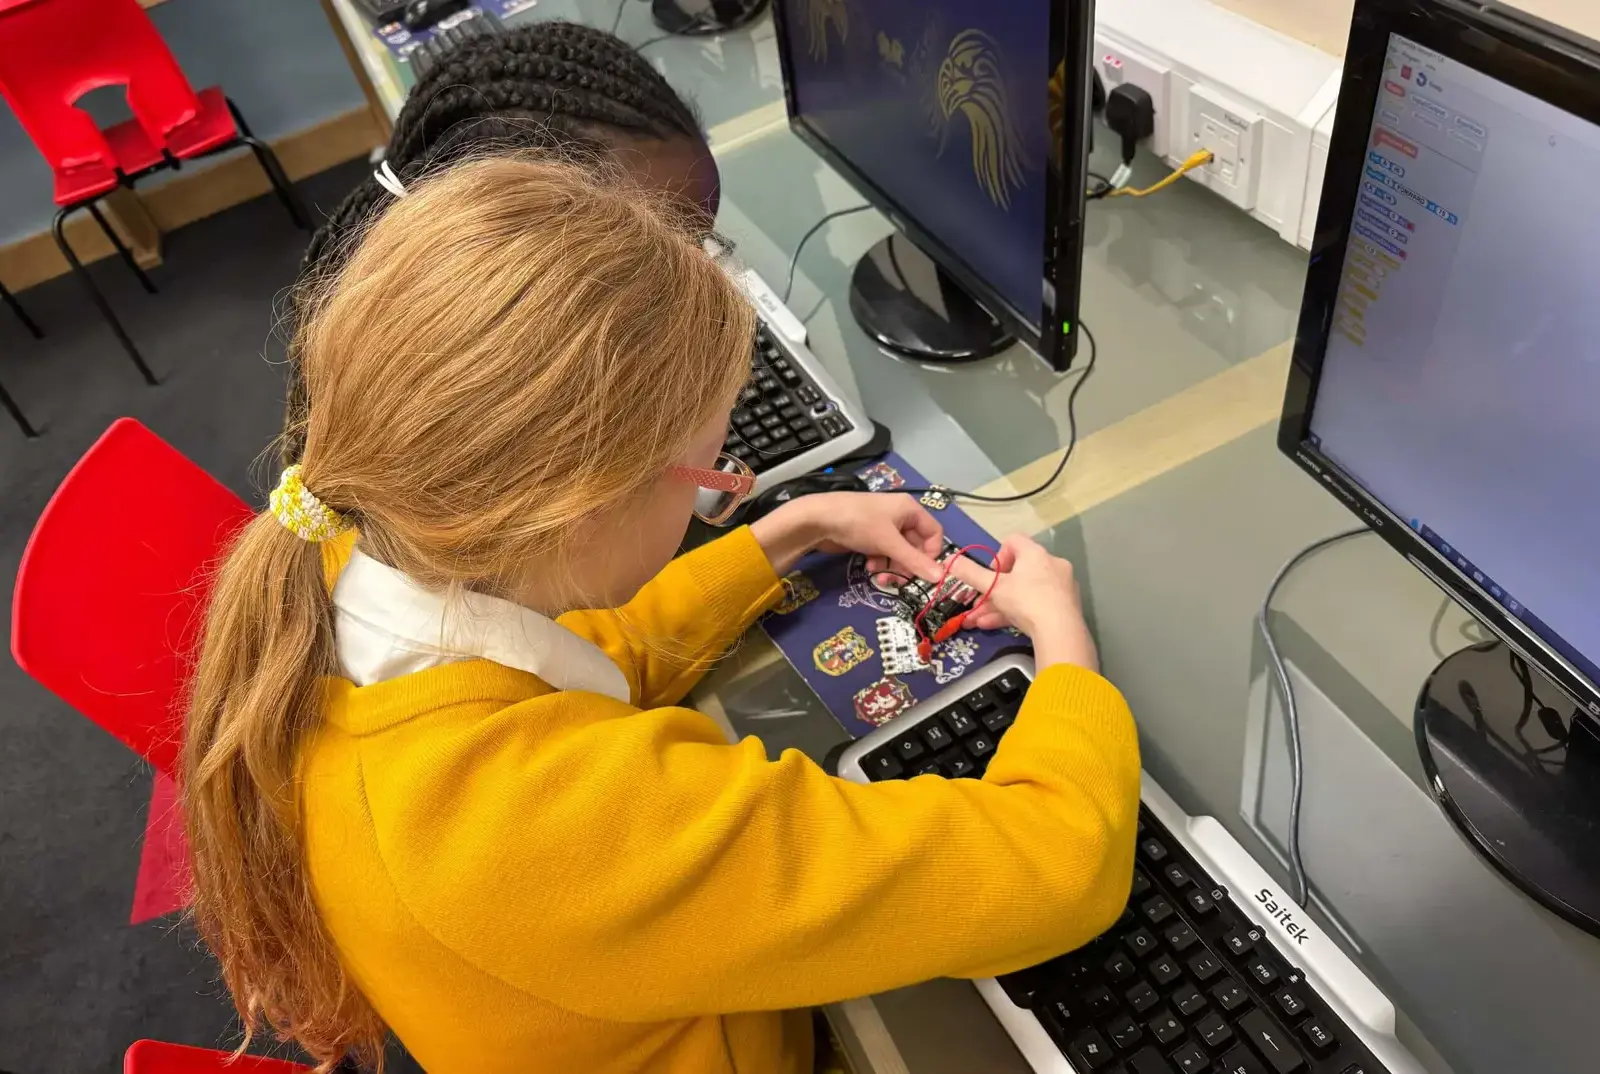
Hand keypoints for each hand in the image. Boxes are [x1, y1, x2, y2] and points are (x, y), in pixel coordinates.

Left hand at [750, 493, 944, 579]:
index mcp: (909, 509)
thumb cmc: (859, 523)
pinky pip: (883, 552)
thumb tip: (941, 577)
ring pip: (898, 551)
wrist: (818, 518)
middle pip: (915, 545)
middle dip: (908, 564)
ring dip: (893, 566)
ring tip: (881, 577)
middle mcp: (899, 515)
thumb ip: (914, 561)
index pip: (934, 533)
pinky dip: (880, 562)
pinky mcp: (868, 535)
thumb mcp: (889, 543)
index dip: (931, 553)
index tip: (924, 571)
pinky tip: (869, 567)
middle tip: (899, 581)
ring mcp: (883, 525)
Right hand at [947, 535, 1098, 671]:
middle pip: (1017, 572)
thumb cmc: (1025, 600)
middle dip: (993, 590)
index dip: (996, 556)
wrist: (1060, 631)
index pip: (1013, 541)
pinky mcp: (1065, 605)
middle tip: (979, 604)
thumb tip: (949, 560)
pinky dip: (1017, 613)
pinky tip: (996, 626)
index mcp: (1035, 553)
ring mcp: (1060, 585)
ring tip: (980, 621)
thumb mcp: (993, 587)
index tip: (989, 575)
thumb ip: (970, 573)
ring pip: (1024, 592)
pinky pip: (1036, 604)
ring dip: (1000, 605)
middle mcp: (1051, 564)